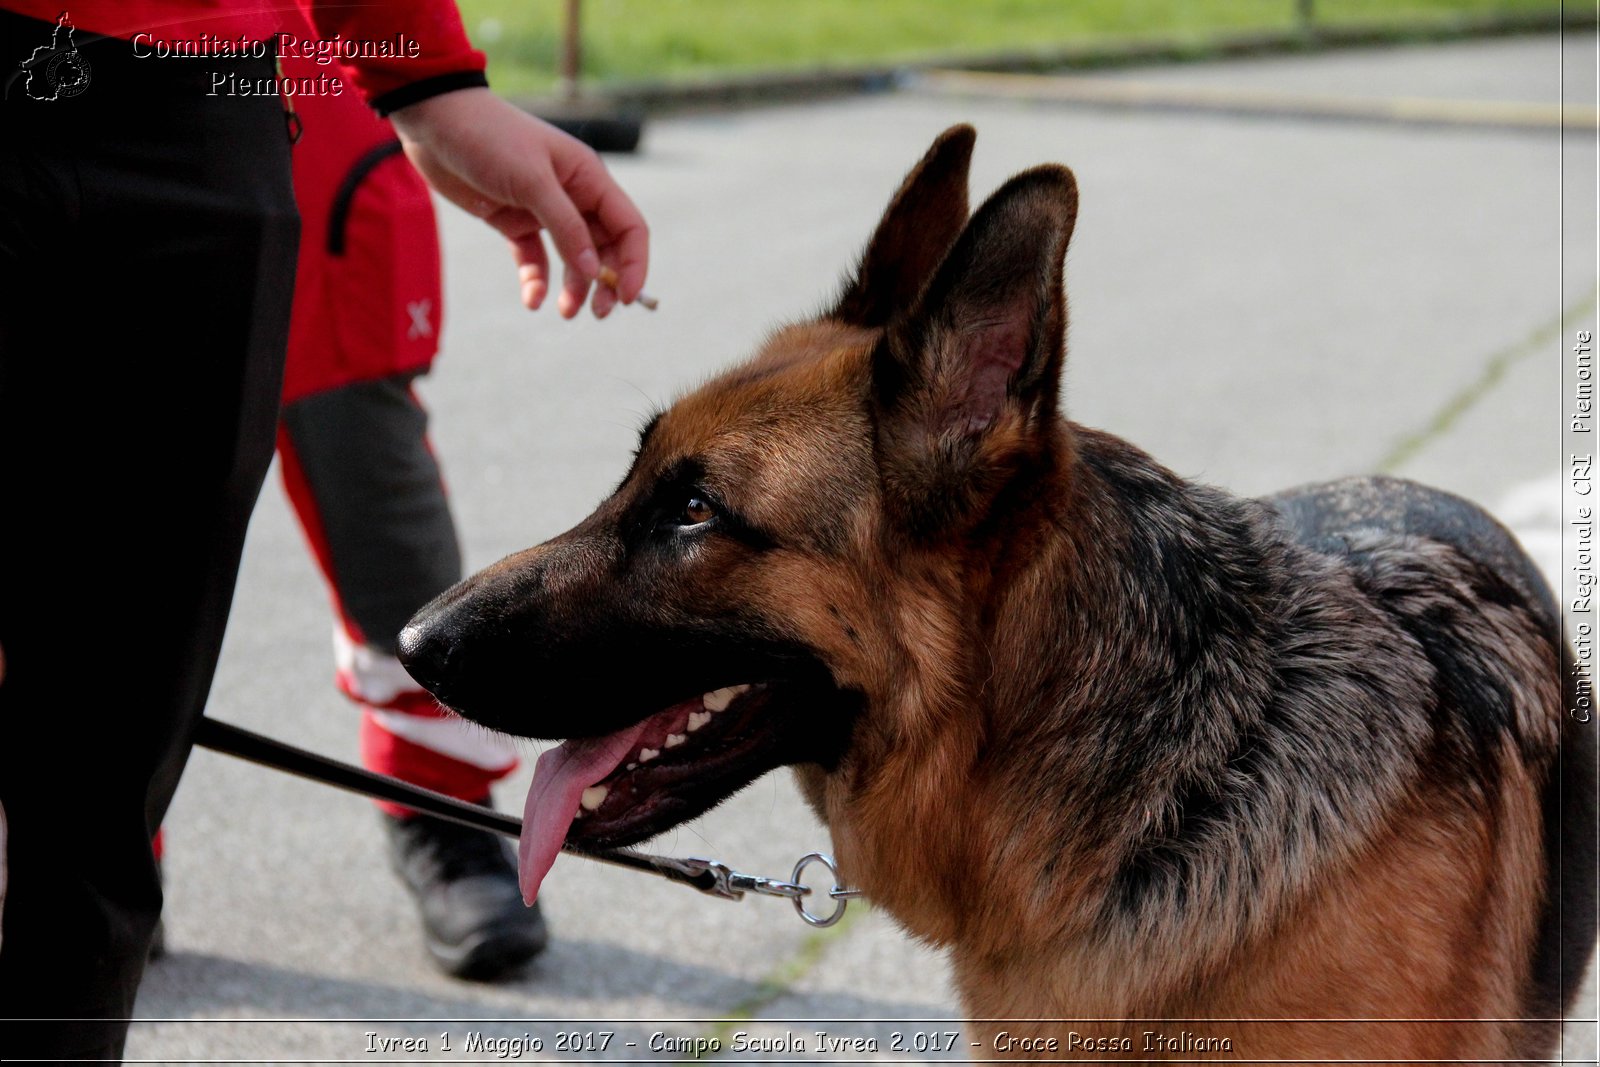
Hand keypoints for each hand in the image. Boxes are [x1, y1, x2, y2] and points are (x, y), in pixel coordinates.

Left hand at [389, 88, 648, 317]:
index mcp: (589, 178)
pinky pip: (534, 258)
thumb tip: (594, 270)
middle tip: (598, 313)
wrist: (435, 121)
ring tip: (565, 312)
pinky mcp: (513, 221)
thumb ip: (566, 226)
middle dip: (605, 281)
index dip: (634, 263)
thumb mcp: (532, 181)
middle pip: (604, 248)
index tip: (626, 297)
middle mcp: (573, 196)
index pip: (628, 227)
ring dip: (573, 287)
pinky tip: (532, 300)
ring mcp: (542, 210)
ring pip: (571, 258)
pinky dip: (536, 280)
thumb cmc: (489, 138)